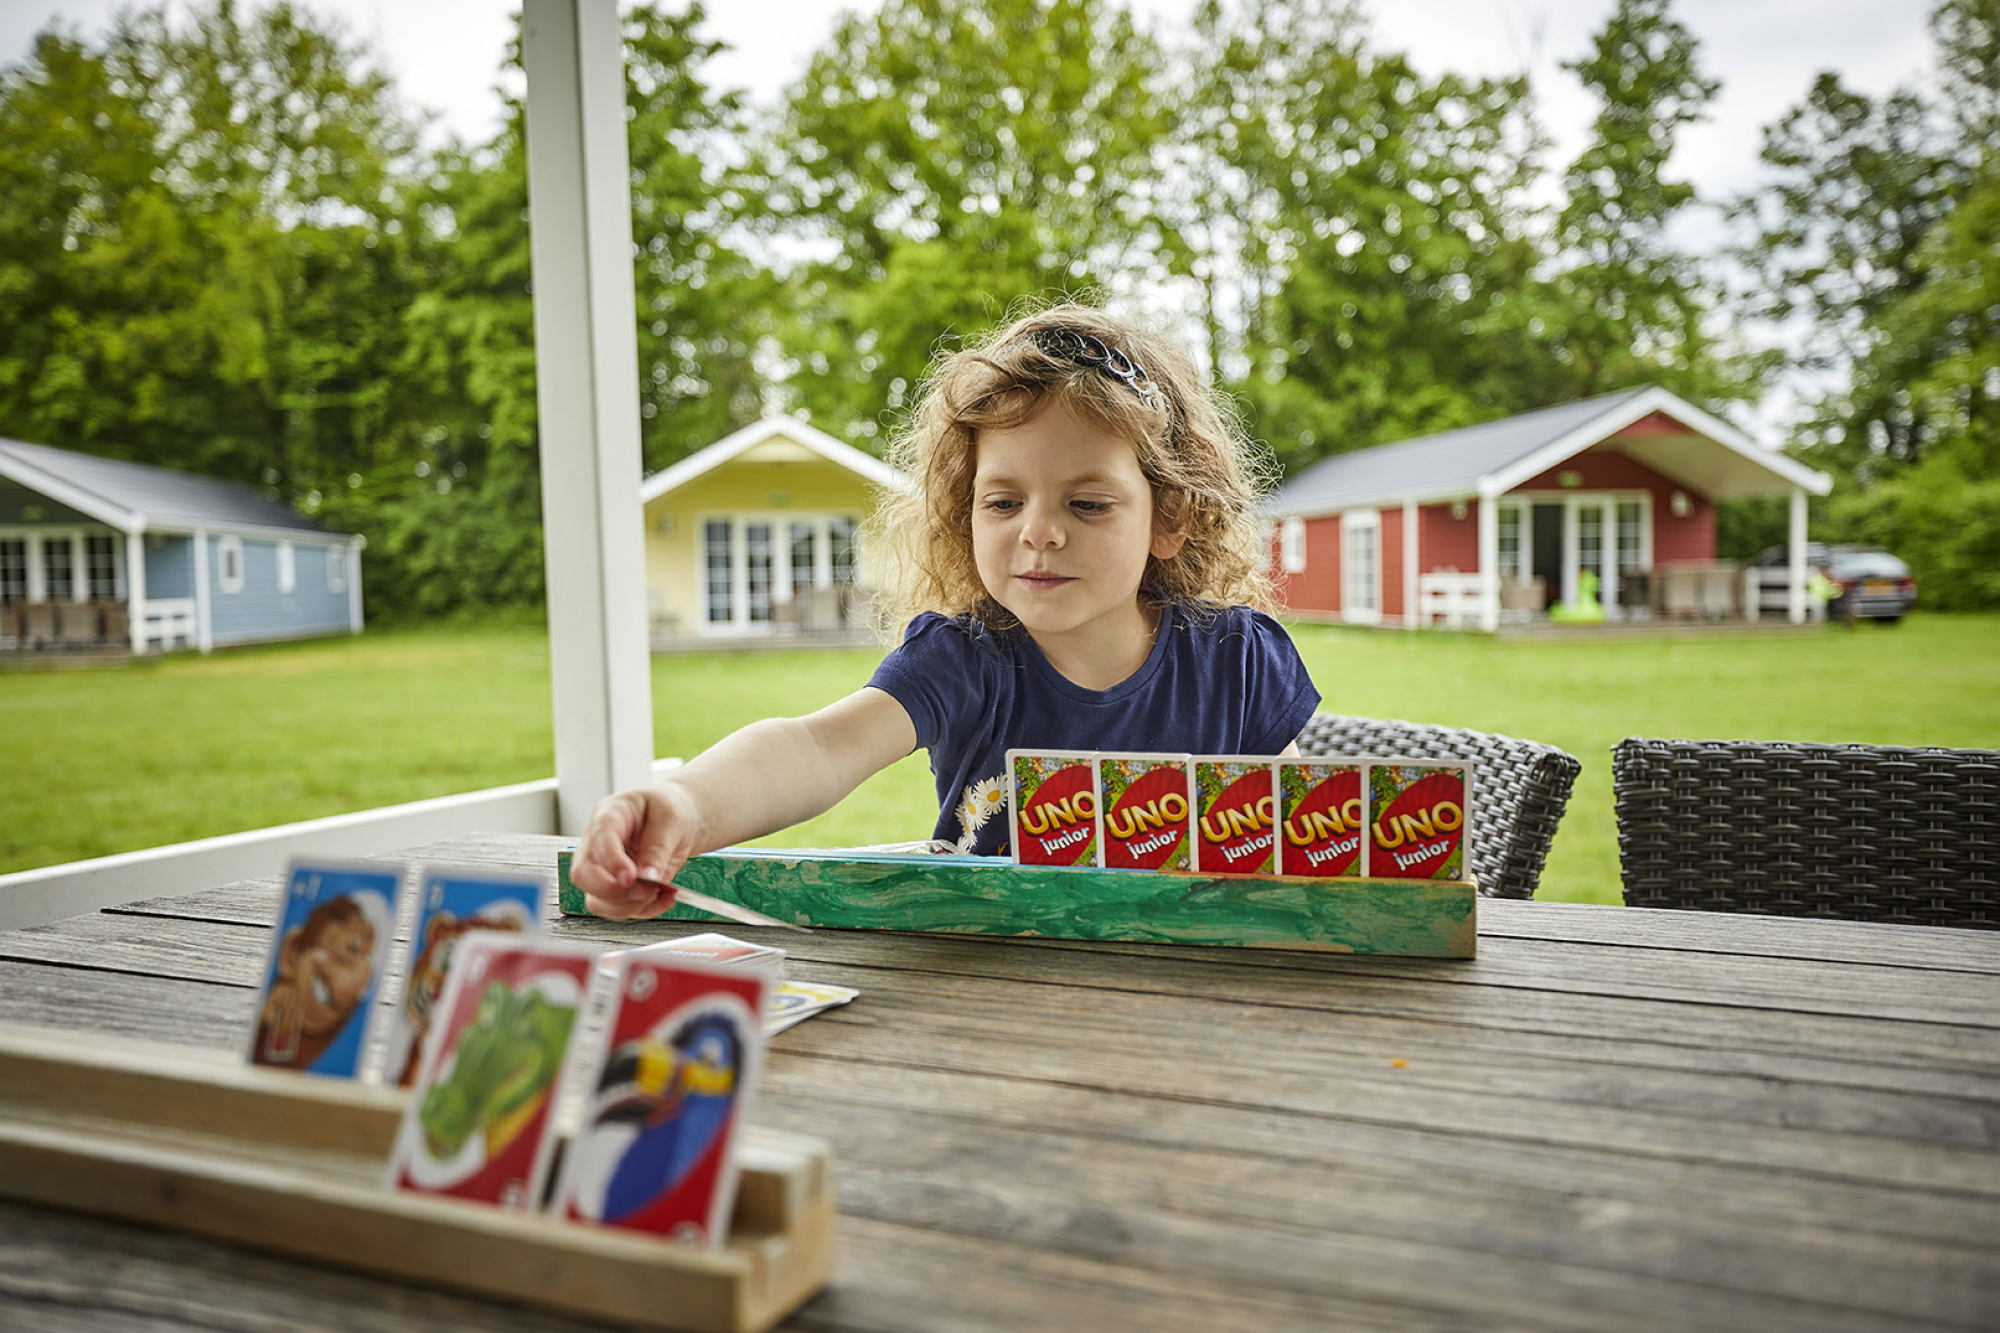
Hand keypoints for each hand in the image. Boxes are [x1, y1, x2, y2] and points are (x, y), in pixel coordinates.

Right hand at [571, 784, 702, 920]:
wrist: (678, 819)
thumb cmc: (670, 809)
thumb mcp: (672, 819)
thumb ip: (659, 847)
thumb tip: (648, 876)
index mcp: (609, 815)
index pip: (598, 839)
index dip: (611, 862)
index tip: (631, 877)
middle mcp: (598, 844)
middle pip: (583, 875)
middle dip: (613, 891)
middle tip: (647, 891)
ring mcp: (603, 869)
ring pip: (596, 899)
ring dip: (628, 906)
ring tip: (659, 893)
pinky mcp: (616, 888)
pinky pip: (618, 909)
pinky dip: (642, 910)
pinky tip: (663, 898)